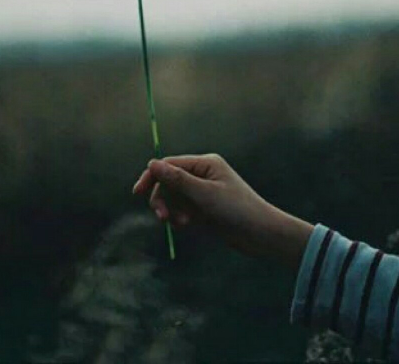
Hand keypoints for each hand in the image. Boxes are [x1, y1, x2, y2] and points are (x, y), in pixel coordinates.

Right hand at [132, 153, 312, 270]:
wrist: (261, 235)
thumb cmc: (237, 209)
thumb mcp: (205, 195)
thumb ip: (178, 180)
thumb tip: (152, 164)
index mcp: (205, 163)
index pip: (170, 164)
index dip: (152, 176)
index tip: (137, 192)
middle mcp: (202, 175)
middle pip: (168, 182)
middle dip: (162, 199)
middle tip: (162, 217)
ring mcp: (201, 193)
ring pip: (173, 198)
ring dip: (171, 211)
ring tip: (183, 224)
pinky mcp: (202, 210)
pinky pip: (180, 210)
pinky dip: (178, 218)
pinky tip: (187, 226)